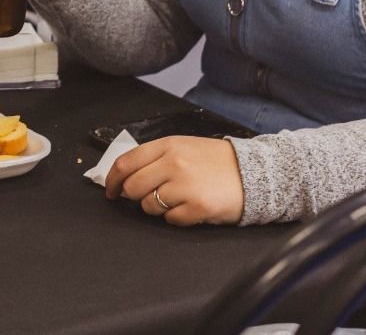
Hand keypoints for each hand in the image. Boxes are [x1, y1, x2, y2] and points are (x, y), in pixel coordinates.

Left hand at [105, 135, 244, 224]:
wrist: (254, 172)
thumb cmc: (216, 162)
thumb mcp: (184, 147)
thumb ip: (155, 158)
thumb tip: (125, 177)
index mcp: (167, 145)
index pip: (125, 163)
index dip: (112, 180)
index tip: (111, 191)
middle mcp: (173, 163)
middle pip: (133, 187)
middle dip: (134, 197)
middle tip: (146, 197)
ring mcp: (185, 185)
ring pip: (149, 206)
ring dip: (158, 207)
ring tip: (177, 199)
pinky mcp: (197, 207)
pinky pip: (171, 220)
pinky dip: (177, 218)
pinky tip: (191, 207)